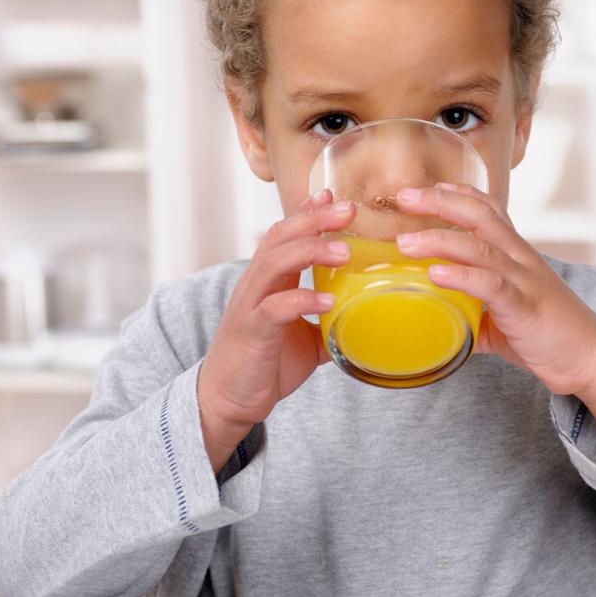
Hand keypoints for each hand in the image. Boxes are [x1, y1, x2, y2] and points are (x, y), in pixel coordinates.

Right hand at [197, 188, 355, 472]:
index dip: (307, 212)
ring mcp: (250, 306)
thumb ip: (329, 321)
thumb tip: (367, 319)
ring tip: (344, 251)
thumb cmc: (265, 364)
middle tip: (348, 210)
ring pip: (274, 263)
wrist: (228, 401)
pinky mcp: (250, 331)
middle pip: (279, 237)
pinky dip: (301, 300)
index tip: (334, 195)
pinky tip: (328, 301)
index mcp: (269, 281)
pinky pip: (274, 308)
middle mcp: (256, 285)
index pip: (285, 234)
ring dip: (309, 252)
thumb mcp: (306, 338)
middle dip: (314, 219)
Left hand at [392, 182, 595, 400]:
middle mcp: (521, 259)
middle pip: (480, 215)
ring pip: (480, 247)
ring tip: (405, 243)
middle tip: (403, 197)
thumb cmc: (550, 334)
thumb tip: (442, 318)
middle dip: (440, 201)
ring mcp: (525, 281)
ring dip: (439, 240)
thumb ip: (475, 312)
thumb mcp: (506, 316)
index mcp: (517, 255)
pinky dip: (461, 276)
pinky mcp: (525, 307)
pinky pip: (491, 285)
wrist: (591, 357)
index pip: (489, 210)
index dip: (458, 193)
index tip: (426, 187)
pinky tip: (435, 274)